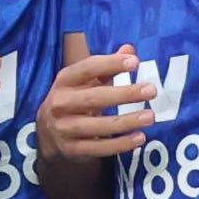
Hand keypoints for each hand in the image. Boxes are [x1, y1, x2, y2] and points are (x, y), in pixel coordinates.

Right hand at [38, 37, 153, 162]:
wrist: (47, 130)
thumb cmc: (74, 98)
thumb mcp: (84, 81)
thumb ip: (107, 67)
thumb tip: (130, 50)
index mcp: (65, 81)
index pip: (88, 68)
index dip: (111, 64)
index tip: (135, 62)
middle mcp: (60, 103)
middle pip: (94, 98)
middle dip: (124, 94)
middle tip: (151, 90)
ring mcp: (64, 128)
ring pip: (97, 126)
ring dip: (126, 122)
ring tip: (150, 116)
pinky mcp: (71, 149)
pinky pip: (98, 148)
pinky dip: (120, 144)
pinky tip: (139, 138)